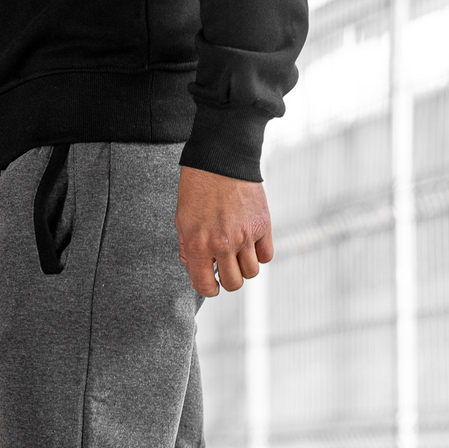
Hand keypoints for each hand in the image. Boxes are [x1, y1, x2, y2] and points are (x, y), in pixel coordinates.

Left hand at [175, 166, 273, 296]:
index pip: (205, 287)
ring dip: (245, 266)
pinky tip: (251, 243)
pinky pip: (266, 255)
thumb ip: (188, 251)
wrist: (221, 158)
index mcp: (198, 245)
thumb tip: (198, 273)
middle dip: (228, 278)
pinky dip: (260, 254)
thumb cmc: (198, 189)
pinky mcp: (262, 225)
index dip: (209, 289)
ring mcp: (245, 236)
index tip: (212, 283)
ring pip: (252, 272)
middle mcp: (223, 244)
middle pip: (234, 283)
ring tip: (238, 252)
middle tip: (226, 266)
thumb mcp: (182, 221)